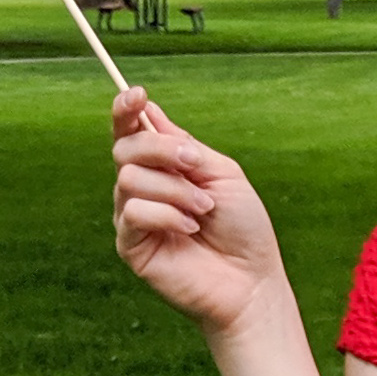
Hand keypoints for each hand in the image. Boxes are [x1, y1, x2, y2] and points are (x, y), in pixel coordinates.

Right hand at [110, 89, 286, 336]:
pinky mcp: (130, 246)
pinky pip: (134, 212)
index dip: (125, 109)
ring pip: (129, 178)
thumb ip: (186, 145)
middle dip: (161, 149)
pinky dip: (167, 214)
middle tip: (196, 165)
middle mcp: (143, 188)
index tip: (138, 94)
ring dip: (175, 190)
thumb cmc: (243, 229)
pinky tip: (191, 228)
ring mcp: (134, 217)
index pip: (130, 131)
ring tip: (204, 211)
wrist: (251, 281)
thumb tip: (148, 113)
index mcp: (163, 167)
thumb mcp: (222, 173)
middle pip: (125, 147)